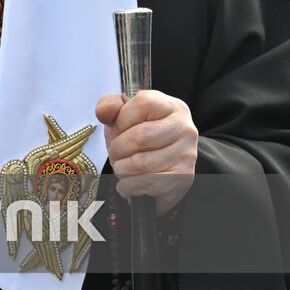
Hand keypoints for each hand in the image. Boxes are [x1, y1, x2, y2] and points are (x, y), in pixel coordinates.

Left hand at [95, 90, 197, 214]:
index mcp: (170, 106)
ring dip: (121, 169)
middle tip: (115, 154)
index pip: (142, 104)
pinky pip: (145, 183)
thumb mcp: (125, 114)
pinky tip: (129, 182)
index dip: (121, 120)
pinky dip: (128, 185)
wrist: (165, 164)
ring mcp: (186, 154)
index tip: (118, 131)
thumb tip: (103, 112)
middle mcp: (184, 128)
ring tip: (122, 167)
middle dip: (117, 149)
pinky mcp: (182, 178)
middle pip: (139, 137)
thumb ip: (110, 106)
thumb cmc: (143, 135)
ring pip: (140, 163)